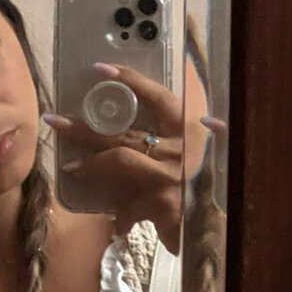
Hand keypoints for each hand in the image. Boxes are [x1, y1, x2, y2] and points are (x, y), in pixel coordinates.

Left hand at [44, 63, 206, 255]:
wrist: (237, 217)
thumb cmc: (223, 177)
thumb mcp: (215, 144)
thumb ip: (198, 126)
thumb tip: (187, 103)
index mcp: (189, 128)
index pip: (156, 96)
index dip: (130, 80)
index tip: (101, 68)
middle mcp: (177, 149)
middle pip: (121, 133)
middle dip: (83, 128)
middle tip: (54, 121)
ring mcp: (168, 179)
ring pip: (119, 163)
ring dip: (91, 166)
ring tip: (70, 168)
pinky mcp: (164, 208)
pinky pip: (132, 211)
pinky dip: (123, 218)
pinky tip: (116, 224)